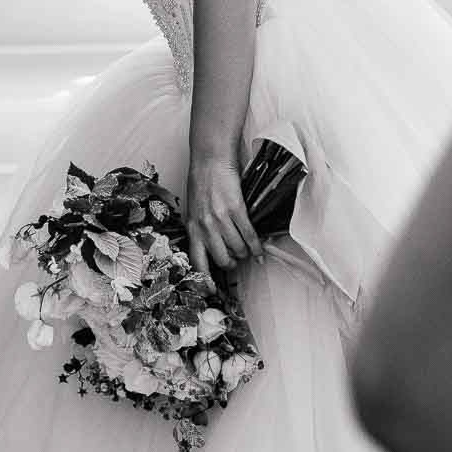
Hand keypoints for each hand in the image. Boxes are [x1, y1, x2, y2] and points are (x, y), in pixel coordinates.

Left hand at [186, 150, 260, 274]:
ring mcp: (220, 219)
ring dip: (245, 254)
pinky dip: (256, 246)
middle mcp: (205, 227)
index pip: (197, 262)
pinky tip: (259, 249)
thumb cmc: (201, 184)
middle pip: (223, 260)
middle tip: (236, 259)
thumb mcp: (193, 210)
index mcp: (192, 228)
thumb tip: (212, 249)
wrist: (210, 161)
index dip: (205, 280)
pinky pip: (249, 236)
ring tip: (247, 250)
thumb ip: (200, 230)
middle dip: (232, 264)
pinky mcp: (236, 210)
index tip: (211, 291)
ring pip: (238, 249)